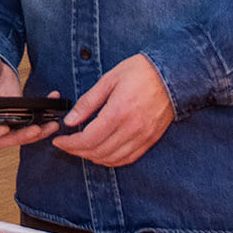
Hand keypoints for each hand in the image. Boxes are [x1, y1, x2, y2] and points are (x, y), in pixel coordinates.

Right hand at [0, 48, 59, 148]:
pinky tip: (51, 113)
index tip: (4, 128)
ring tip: (50, 124)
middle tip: (35, 129)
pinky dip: (41, 125)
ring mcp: (1, 122)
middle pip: (1, 139)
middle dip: (20, 137)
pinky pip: (27, 128)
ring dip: (35, 134)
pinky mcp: (15, 119)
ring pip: (17, 137)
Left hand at [52, 53, 173, 167]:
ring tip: (80, 148)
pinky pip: (128, 158)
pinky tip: (102, 153)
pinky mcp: (150, 140)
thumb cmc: (141, 72)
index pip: (88, 139)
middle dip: (77, 151)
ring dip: (92, 157)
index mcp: (118, 112)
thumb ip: (88, 102)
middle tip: (66, 145)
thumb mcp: (109, 80)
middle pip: (98, 152)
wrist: (173, 75)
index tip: (59, 141)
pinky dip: (111, 160)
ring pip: (112, 159)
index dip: (70, 144)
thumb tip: (70, 120)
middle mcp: (131, 129)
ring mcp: (143, 137)